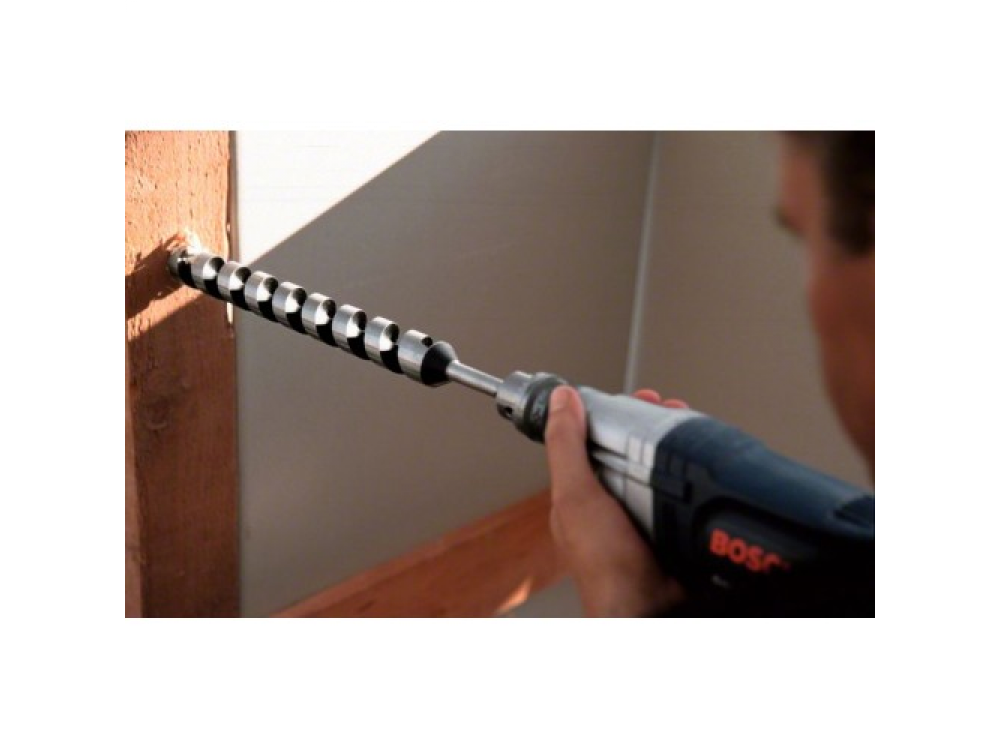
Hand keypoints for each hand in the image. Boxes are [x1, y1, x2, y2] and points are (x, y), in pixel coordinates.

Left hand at [545, 386, 687, 616]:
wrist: (650, 610)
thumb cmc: (606, 568)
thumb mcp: (576, 496)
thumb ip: (566, 447)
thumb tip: (560, 401)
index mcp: (583, 493)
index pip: (596, 439)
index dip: (617, 414)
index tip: (640, 399)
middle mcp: (615, 501)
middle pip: (635, 447)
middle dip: (656, 424)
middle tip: (674, 411)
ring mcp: (647, 512)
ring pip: (665, 464)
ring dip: (682, 444)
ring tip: (693, 430)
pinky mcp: (676, 524)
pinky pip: (689, 489)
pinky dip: (700, 473)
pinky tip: (707, 463)